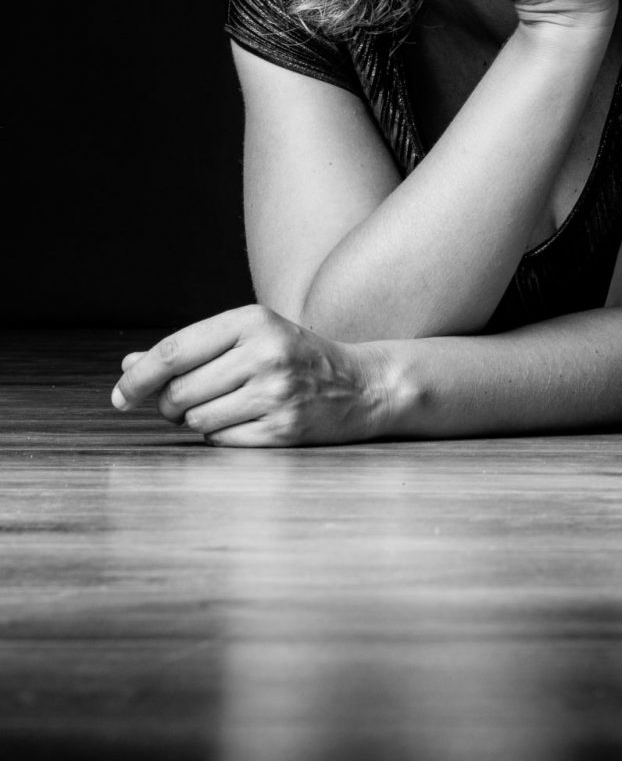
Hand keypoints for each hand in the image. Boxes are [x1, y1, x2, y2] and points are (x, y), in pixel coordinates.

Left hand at [111, 305, 390, 446]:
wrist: (362, 385)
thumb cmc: (295, 357)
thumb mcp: (250, 337)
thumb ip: (190, 349)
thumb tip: (128, 365)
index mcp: (254, 320)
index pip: (174, 352)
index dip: (137, 378)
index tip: (120, 396)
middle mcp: (266, 354)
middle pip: (178, 392)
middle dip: (169, 404)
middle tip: (184, 402)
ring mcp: (276, 393)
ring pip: (195, 420)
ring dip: (197, 420)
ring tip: (227, 407)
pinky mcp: (283, 430)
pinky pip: (220, 441)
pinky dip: (221, 435)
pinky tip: (247, 421)